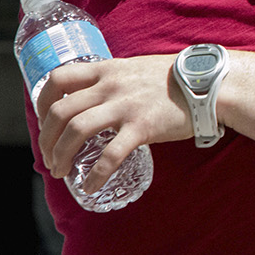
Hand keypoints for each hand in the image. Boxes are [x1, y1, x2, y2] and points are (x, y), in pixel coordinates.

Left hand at [35, 55, 188, 194]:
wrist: (211, 84)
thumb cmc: (178, 78)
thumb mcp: (139, 68)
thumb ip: (117, 79)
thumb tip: (101, 96)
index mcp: (109, 69)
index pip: (59, 79)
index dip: (43, 102)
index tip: (45, 121)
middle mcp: (112, 86)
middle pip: (60, 111)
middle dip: (47, 139)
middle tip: (51, 157)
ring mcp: (126, 106)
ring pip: (76, 131)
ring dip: (61, 155)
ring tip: (61, 171)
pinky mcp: (143, 127)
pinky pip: (110, 154)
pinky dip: (96, 174)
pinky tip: (91, 186)